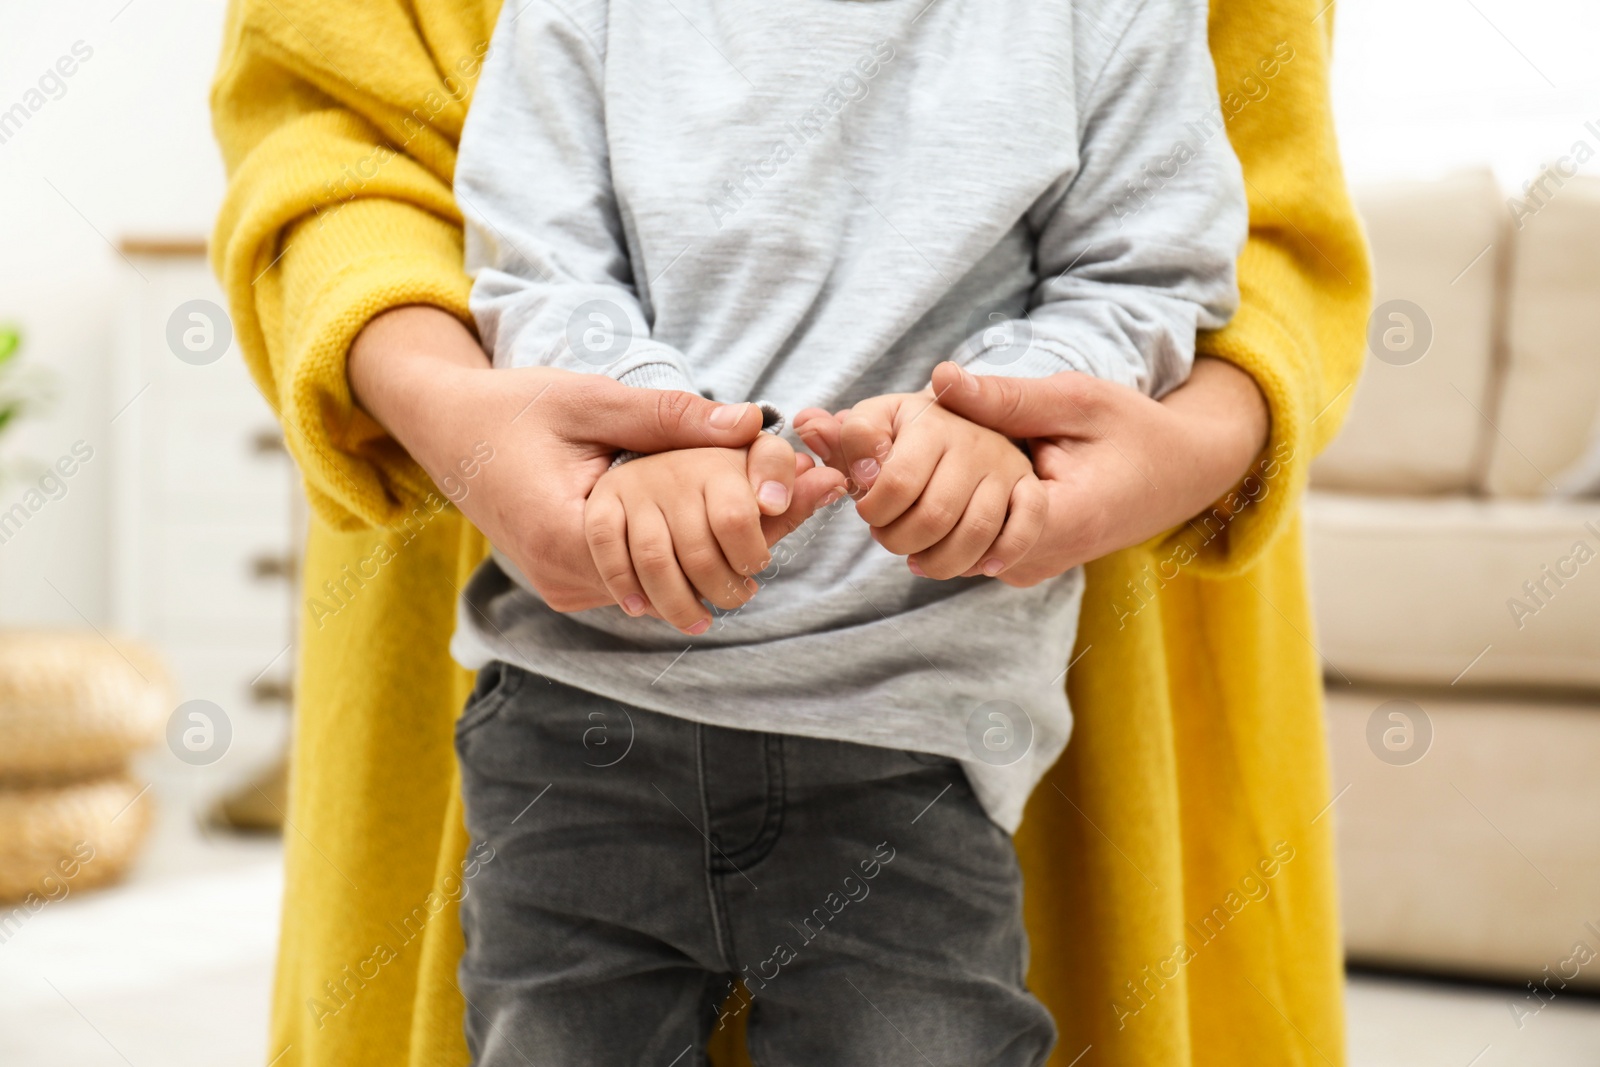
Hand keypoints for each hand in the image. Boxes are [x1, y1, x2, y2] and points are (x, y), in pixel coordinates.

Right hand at [347, 306, 841, 612]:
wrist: (445, 427)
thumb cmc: (513, 406)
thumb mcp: (591, 399)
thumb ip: (668, 415)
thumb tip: (751, 422)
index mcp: (566, 533)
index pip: (673, 551)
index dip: (739, 527)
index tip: (795, 500)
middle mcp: (564, 576)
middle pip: (676, 576)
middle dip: (737, 542)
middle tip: (804, 500)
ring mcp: (565, 587)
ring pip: (661, 583)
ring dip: (709, 550)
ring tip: (772, 509)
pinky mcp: (569, 582)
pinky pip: (638, 578)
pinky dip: (675, 551)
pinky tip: (715, 520)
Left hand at [794, 390, 1046, 579]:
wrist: (967, 419)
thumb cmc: (909, 432)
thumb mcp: (875, 422)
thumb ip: (843, 434)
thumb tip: (808, 424)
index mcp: (929, 423)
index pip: (896, 483)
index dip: (874, 510)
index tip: (867, 509)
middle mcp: (973, 443)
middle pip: (934, 516)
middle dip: (900, 540)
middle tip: (888, 538)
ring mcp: (1005, 468)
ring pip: (976, 531)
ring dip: (941, 560)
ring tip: (919, 559)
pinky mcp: (1027, 488)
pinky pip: (1026, 527)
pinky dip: (1002, 553)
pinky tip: (978, 567)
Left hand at [920, 359, 1268, 585]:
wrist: (1180, 475)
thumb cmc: (1134, 431)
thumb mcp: (1077, 400)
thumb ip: (1008, 398)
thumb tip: (939, 378)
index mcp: (1063, 520)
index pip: (967, 518)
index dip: (934, 478)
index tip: (922, 440)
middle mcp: (1042, 558)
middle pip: (953, 536)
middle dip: (930, 489)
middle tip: (918, 444)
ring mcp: (1031, 568)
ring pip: (956, 545)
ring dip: (941, 503)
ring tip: (942, 455)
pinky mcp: (1024, 565)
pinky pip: (972, 545)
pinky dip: (960, 511)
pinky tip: (964, 475)